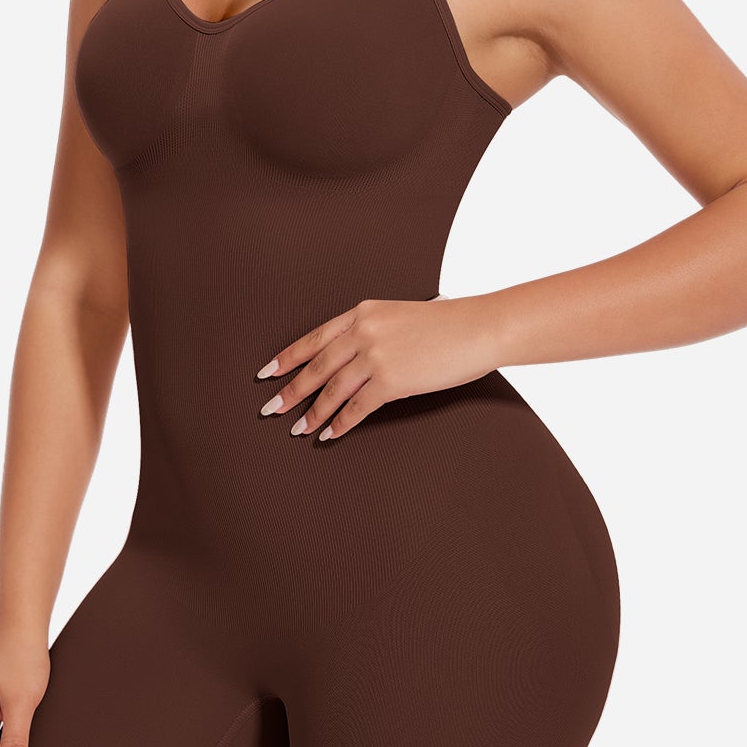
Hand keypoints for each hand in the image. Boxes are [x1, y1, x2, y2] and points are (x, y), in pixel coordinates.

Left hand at [254, 293, 498, 442]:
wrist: (479, 328)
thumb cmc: (448, 323)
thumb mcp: (399, 316)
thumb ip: (372, 331)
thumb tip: (353, 358)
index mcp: (362, 312)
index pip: (314, 338)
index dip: (288, 357)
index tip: (267, 372)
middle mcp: (363, 331)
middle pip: (316, 366)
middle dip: (291, 390)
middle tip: (270, 407)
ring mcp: (376, 356)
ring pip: (332, 390)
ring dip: (312, 412)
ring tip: (297, 427)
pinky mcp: (392, 380)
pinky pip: (357, 408)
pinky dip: (341, 423)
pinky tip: (329, 434)